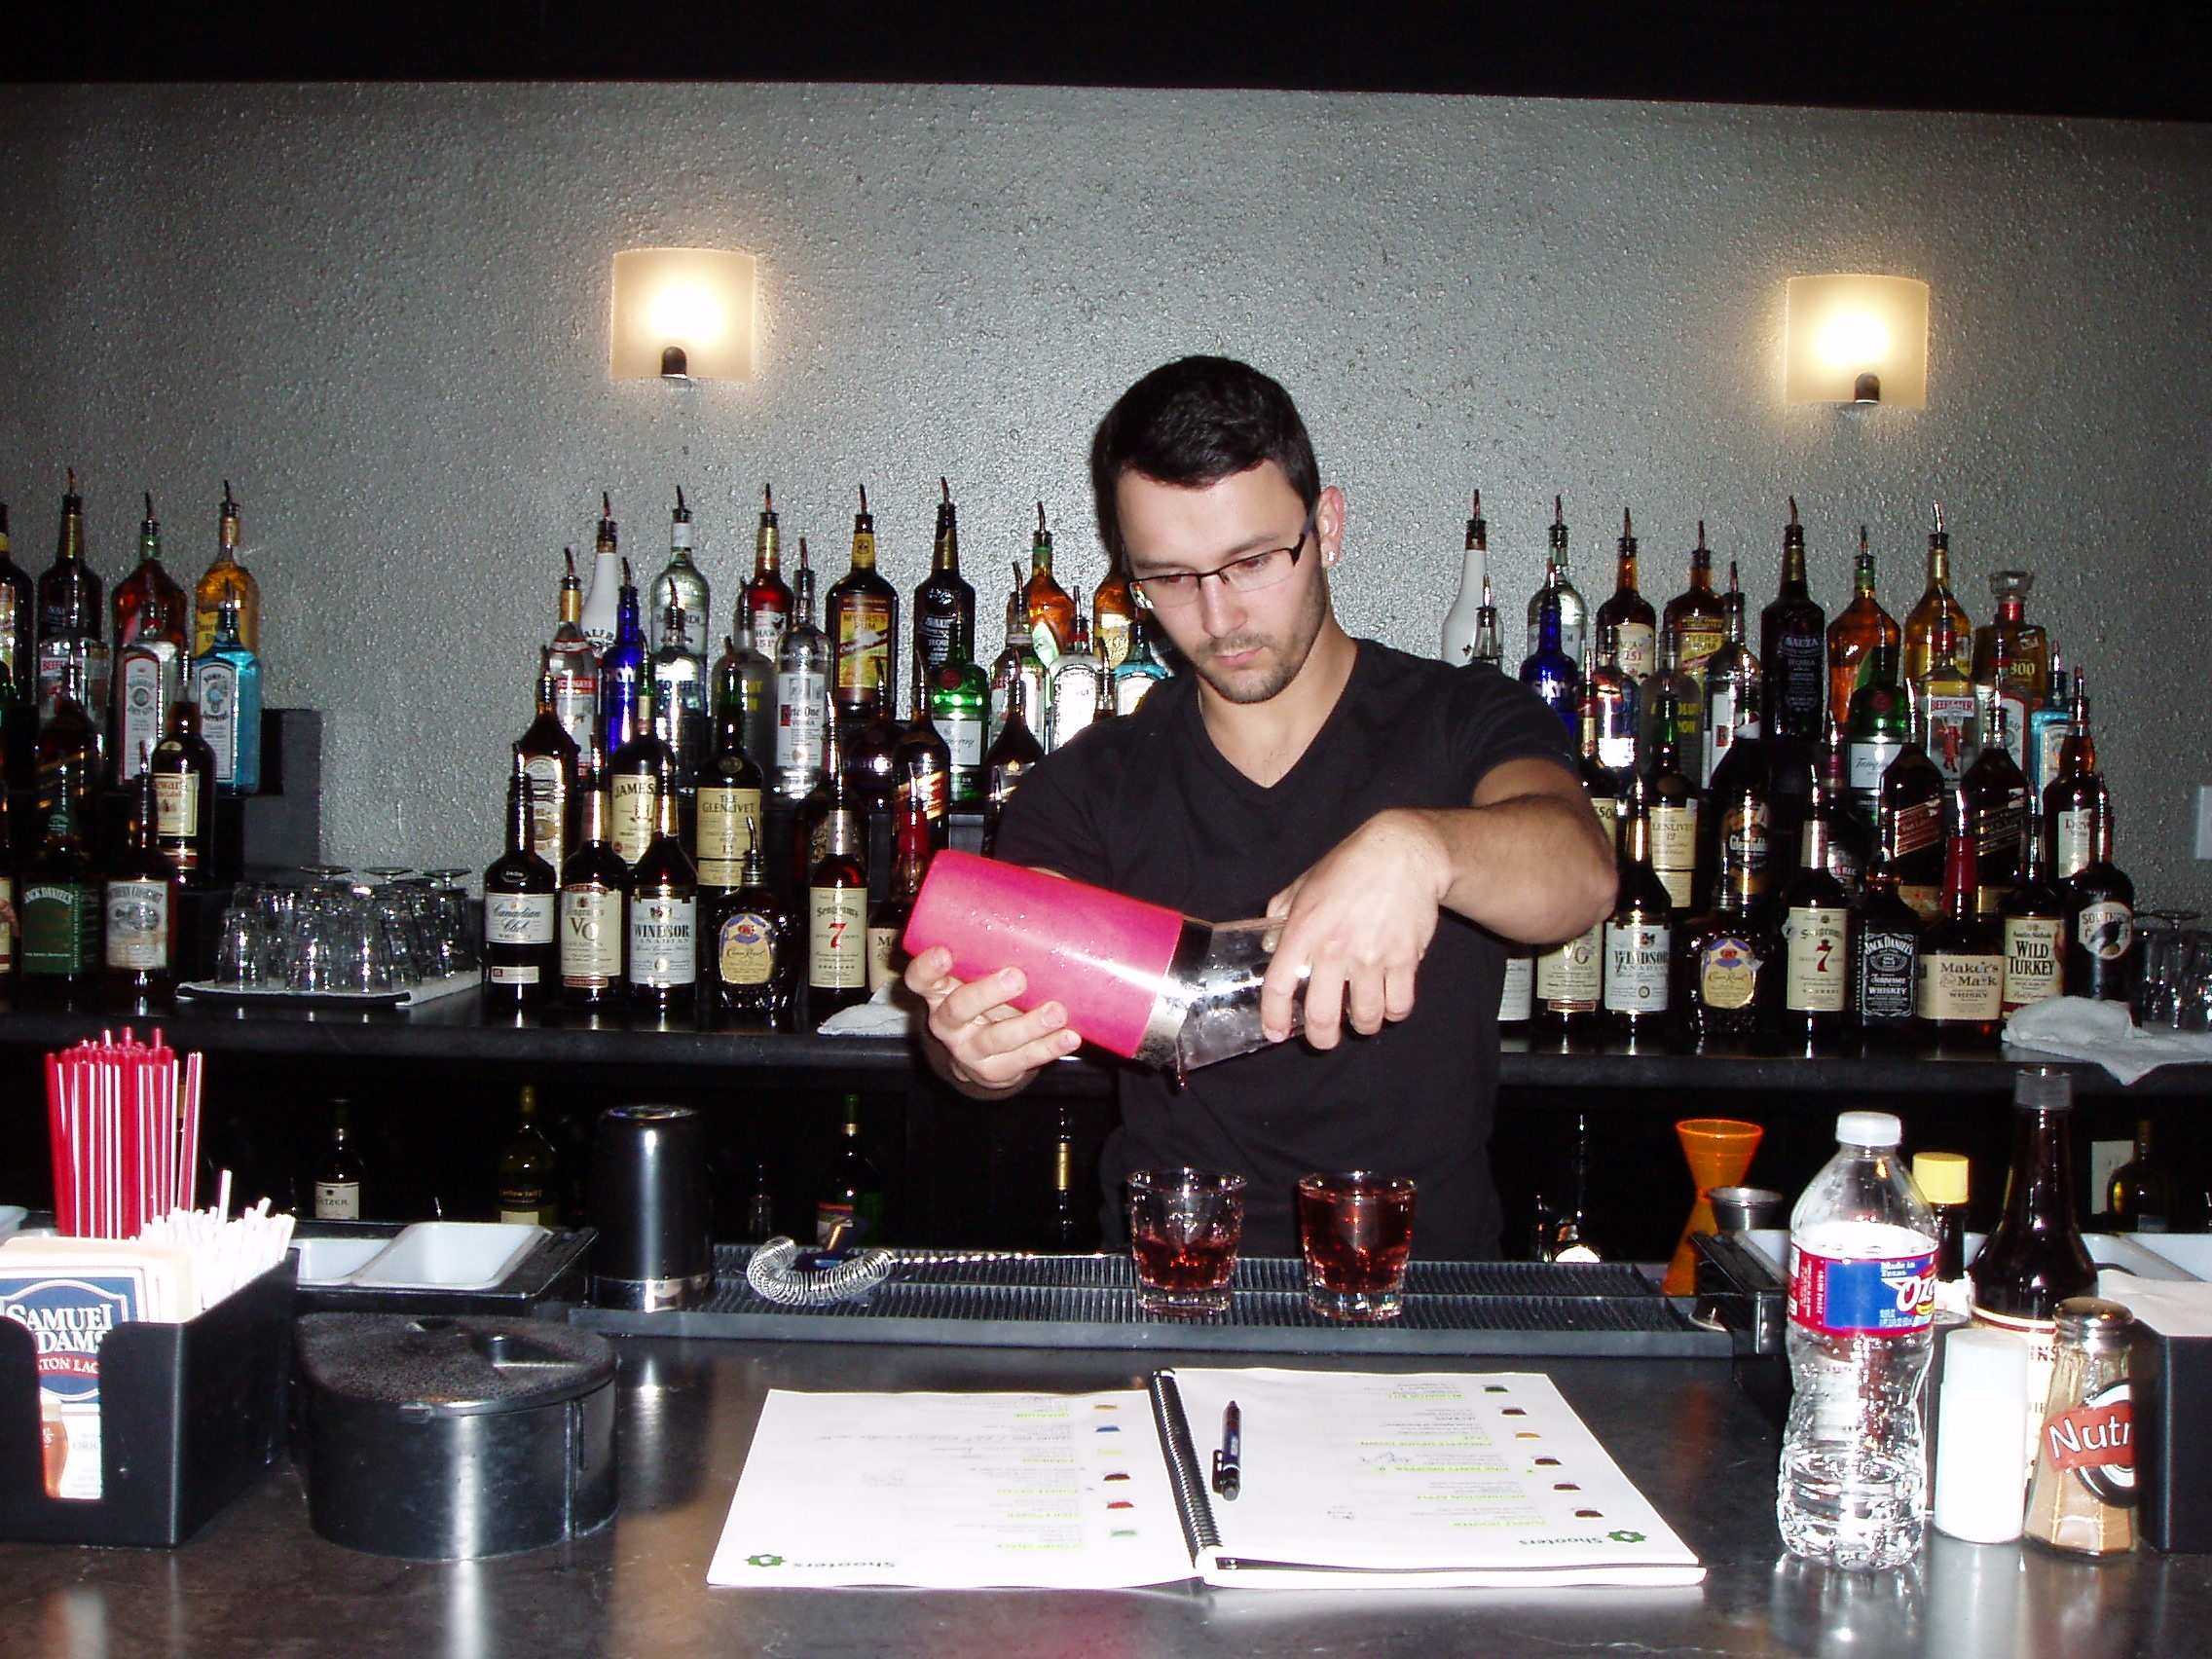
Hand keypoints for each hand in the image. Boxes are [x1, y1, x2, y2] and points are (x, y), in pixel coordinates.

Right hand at [904, 945, 1082, 1094]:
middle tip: (1017, 976)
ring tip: (1057, 1011)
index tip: (945, 952)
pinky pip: (1021, 1062)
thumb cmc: (988, 992)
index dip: (927, 968)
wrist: (982, 1055)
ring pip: (994, 1039)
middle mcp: (947, 1022)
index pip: (919, 979)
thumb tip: (1047, 885)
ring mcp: (969, 1049)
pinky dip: (1048, 1049)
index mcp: (938, 990)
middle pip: (958, 1008)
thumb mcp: (982, 967)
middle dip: (987, 993)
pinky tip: (1069, 1037)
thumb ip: (1002, 933)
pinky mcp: (994, 1071)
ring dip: (1028, 1025)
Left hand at [1261, 811, 1448, 1049]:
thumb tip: (1271, 946)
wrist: (1404, 852)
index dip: (1273, 1017)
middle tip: (1325, 1039)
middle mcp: (1335, 947)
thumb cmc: (1351, 865)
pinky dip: (1395, 1012)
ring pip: (1365, 1016)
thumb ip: (1282, 913)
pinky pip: (1399, 1004)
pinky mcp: (1405, 957)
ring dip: (1363, 1025)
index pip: (1278, 985)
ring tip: (1362, 1018)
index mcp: (1303, 929)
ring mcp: (1372, 955)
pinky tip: (1390, 1004)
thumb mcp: (1305, 883)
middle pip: (1323, 1015)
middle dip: (1322, 1038)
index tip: (1275, 1032)